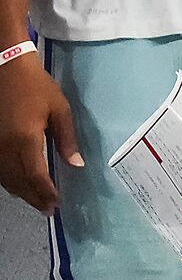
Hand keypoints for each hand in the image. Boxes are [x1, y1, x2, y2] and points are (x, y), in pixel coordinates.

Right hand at [0, 53, 81, 214]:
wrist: (6, 68)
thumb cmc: (37, 87)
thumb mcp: (59, 109)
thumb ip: (67, 139)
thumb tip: (76, 164)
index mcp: (25, 139)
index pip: (35, 175)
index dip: (45, 192)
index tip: (56, 204)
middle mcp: (5, 146)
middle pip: (18, 181)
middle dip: (34, 197)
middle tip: (49, 210)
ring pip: (6, 178)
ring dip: (21, 192)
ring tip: (38, 202)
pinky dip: (10, 181)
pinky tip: (20, 185)